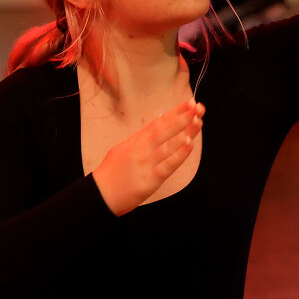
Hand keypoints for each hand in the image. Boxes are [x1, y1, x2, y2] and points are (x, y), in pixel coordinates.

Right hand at [92, 100, 203, 215]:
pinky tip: (189, 145)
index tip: (189, 103)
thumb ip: (140, 140)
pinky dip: (179, 154)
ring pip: (168, 144)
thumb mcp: (122, 150)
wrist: (100, 195)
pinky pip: (167, 165)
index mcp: (134, 141)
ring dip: (185, 132)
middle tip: (197, 107)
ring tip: (198, 121)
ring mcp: (145, 163)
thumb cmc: (111, 174)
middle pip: (164, 129)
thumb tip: (156, 127)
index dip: (175, 112)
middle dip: (182, 117)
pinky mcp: (150, 179)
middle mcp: (140, 149)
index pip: (158, 122)